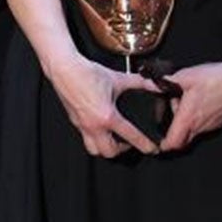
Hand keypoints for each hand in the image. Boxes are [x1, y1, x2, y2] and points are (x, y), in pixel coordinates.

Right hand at [44, 53, 162, 158]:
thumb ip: (140, 83)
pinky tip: (101, 128)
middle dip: (122, 150)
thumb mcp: (118, 78)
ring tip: (113, 139)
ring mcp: (82, 125)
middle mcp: (94, 125)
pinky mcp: (75, 121)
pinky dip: (95, 138)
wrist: (63, 68)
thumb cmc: (87, 73)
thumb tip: (157, 84)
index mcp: (107, 116)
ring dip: (105, 148)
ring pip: (94, 150)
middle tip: (129, 142)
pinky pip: (85, 138)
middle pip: (109, 152)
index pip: (132, 137)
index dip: (146, 146)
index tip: (153, 149)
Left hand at [158, 55, 221, 152]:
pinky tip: (192, 103)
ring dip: (183, 124)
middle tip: (163, 120)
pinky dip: (194, 120)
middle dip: (171, 135)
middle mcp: (201, 126)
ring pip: (192, 132)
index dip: (162, 146)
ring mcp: (211, 125)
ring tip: (178, 103)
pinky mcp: (219, 121)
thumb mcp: (185, 76)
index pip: (174, 143)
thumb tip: (147, 83)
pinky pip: (202, 126)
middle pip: (182, 140)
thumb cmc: (216, 78)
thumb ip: (164, 81)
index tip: (154, 142)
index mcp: (189, 117)